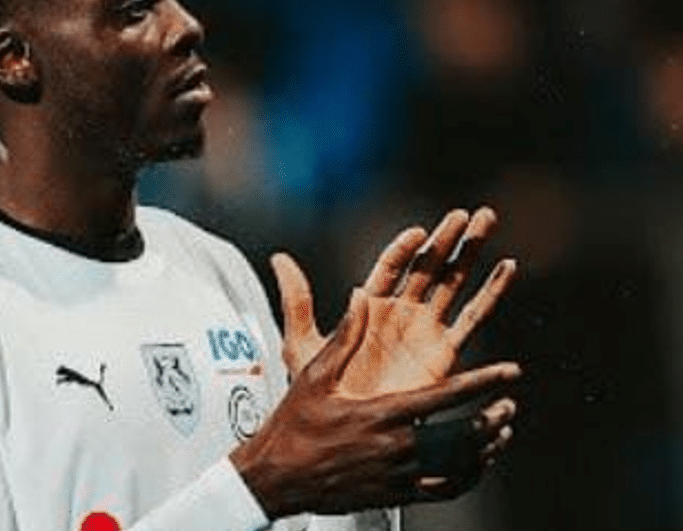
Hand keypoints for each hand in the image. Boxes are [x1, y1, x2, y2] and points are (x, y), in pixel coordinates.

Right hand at [229, 289, 520, 517]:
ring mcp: (398, 475)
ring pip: (459, 466)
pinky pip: (445, 490)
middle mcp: (396, 447)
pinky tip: (476, 466)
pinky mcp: (396, 494)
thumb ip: (345, 336)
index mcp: (381, 413)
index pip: (445, 396)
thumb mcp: (314, 376)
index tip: (510, 371)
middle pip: (463, 435)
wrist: (278, 478)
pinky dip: (468, 478)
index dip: (483, 382)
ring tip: (500, 433)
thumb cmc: (294, 425)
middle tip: (509, 405)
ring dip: (486, 448)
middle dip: (492, 419)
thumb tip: (362, 294)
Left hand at [275, 207, 516, 395]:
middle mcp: (400, 312)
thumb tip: (279, 257)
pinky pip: (472, 318)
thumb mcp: (303, 343)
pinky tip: (506, 268)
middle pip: (428, 266)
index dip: (405, 248)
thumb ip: (297, 300)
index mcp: (368, 306)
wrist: (348, 431)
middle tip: (468, 214)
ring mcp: (425, 330)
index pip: (391, 266)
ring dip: (471, 253)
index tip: (419, 232)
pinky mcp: (445, 352)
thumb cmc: (320, 393)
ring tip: (487, 221)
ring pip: (454, 282)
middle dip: (448, 239)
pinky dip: (490, 293)